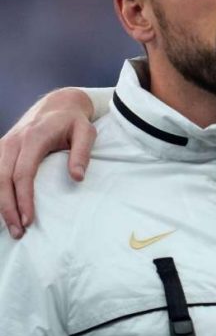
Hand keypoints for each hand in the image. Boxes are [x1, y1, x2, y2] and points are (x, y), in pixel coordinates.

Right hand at [0, 88, 96, 238]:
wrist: (58, 103)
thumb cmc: (74, 121)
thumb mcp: (86, 132)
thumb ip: (82, 154)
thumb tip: (78, 178)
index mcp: (33, 138)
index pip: (22, 174)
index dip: (23, 199)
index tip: (29, 220)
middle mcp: (13, 142)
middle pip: (2, 179)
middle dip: (7, 208)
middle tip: (18, 232)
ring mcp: (4, 144)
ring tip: (11, 226)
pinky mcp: (2, 148)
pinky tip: (2, 209)